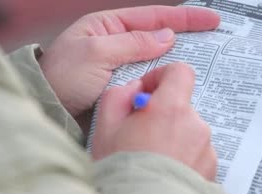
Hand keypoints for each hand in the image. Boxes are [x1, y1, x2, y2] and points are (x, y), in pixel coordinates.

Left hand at [38, 6, 219, 117]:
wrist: (44, 108)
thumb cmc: (61, 77)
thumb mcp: (96, 54)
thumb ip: (132, 44)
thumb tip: (167, 37)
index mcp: (108, 26)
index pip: (153, 17)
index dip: (184, 18)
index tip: (212, 20)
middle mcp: (116, 44)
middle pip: (159, 38)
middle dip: (187, 39)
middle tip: (217, 43)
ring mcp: (119, 68)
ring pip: (155, 64)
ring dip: (176, 66)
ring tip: (206, 68)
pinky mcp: (120, 91)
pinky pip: (147, 84)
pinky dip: (162, 86)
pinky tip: (178, 90)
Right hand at [92, 63, 216, 180]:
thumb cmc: (121, 173)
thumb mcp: (105, 129)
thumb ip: (118, 97)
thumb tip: (134, 90)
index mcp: (172, 110)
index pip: (180, 73)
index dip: (162, 77)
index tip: (147, 93)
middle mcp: (196, 127)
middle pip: (182, 108)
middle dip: (162, 117)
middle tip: (139, 139)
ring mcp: (207, 152)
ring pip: (189, 134)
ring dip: (173, 141)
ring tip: (150, 164)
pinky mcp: (212, 173)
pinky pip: (196, 158)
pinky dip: (182, 161)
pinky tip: (163, 178)